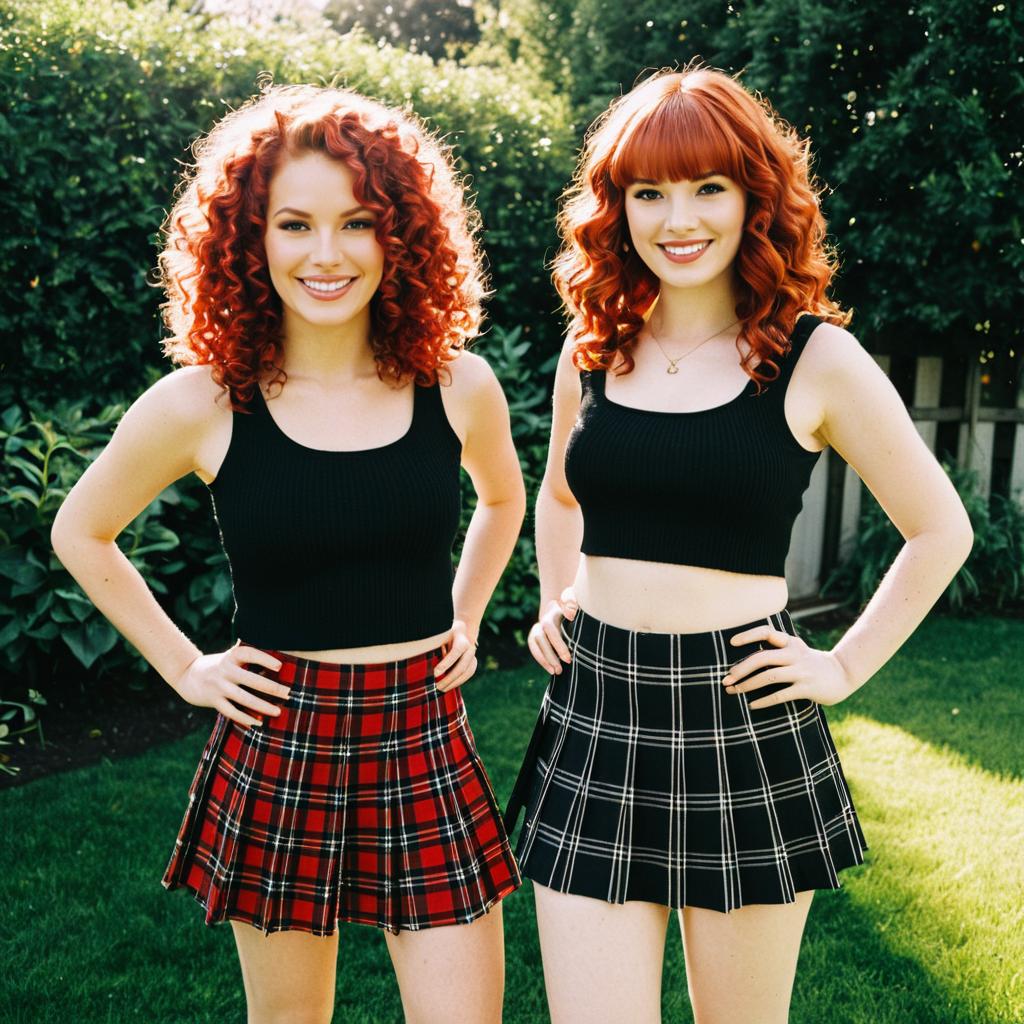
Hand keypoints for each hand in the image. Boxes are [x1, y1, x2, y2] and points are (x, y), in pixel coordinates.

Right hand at [171, 642, 288, 728]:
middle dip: (271, 688)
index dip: (264, 659)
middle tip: (289, 693)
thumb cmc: (220, 666)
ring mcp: (218, 686)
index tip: (280, 666)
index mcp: (231, 656)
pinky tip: (259, 723)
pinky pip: (231, 711)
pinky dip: (245, 718)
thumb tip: (280, 665)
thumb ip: (249, 659)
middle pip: (250, 680)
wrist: (188, 675)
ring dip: (262, 706)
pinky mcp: (213, 700)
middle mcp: (224, 670)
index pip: (249, 654)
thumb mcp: (231, 657)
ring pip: (243, 698)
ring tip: (278, 712)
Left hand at [434, 619, 477, 691]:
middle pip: (461, 667)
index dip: (445, 664)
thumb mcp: (442, 635)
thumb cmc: (448, 633)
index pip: (455, 653)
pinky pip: (468, 674)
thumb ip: (437, 645)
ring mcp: (473, 656)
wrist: (464, 630)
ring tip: (442, 689)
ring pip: (466, 673)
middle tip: (437, 686)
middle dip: (449, 678)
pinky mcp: (474, 663)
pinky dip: (459, 681)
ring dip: (454, 683)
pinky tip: (449, 686)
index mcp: (462, 640)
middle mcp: (470, 649)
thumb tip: (427, 657)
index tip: (435, 673)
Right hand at [527, 587, 577, 674]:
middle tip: (563, 668)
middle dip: (551, 655)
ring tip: (556, 672)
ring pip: (535, 644)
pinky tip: (551, 670)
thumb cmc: (577, 608)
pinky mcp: (536, 637)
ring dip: (544, 659)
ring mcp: (538, 628)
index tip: (568, 658)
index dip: (557, 644)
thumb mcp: (578, 602)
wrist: (570, 608)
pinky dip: (541, 660)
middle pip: (541, 638)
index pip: (549, 628)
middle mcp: (543, 619)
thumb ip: (573, 602)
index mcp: (553, 611)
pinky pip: (534, 649)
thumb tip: (570, 615)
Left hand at [721, 623, 855, 709]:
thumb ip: (777, 651)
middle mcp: (795, 654)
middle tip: (726, 679)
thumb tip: (744, 662)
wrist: (843, 674)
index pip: (766, 632)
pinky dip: (764, 700)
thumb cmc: (811, 663)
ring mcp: (801, 671)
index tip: (732, 643)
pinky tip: (752, 705)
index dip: (748, 635)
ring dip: (748, 685)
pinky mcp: (807, 688)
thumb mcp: (796, 650)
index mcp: (790, 642)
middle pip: (762, 658)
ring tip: (734, 691)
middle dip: (741, 669)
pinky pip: (780, 694)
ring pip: (769, 676)